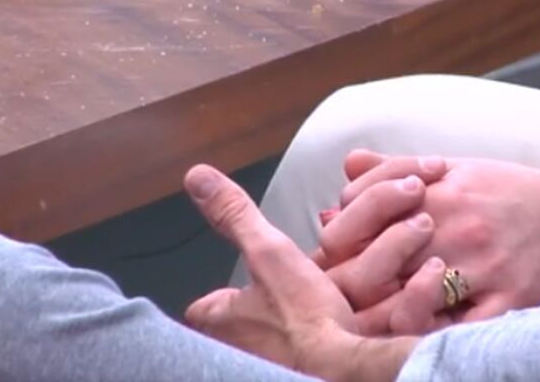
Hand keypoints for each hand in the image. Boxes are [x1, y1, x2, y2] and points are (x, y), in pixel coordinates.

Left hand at [182, 164, 419, 380]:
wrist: (340, 370)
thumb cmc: (303, 319)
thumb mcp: (270, 252)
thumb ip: (236, 217)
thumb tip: (198, 177)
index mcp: (219, 321)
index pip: (205, 306)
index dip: (222, 295)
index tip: (236, 287)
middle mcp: (231, 350)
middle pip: (235, 328)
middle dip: (253, 314)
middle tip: (277, 301)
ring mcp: (259, 366)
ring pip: (262, 345)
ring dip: (278, 333)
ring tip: (302, 318)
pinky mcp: (288, 374)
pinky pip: (289, 360)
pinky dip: (300, 351)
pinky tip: (321, 341)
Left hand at [319, 151, 539, 332]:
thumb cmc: (509, 192)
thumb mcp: (454, 168)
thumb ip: (397, 167)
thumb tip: (347, 167)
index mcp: (434, 192)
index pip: (357, 218)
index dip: (337, 241)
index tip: (341, 251)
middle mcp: (453, 227)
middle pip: (374, 265)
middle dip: (353, 282)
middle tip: (350, 293)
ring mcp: (480, 266)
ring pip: (408, 303)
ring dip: (387, 312)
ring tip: (381, 315)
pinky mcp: (506, 299)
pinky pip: (459, 330)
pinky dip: (434, 334)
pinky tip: (426, 331)